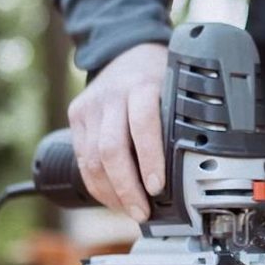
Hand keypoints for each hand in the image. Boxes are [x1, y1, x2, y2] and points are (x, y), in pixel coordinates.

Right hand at [64, 42, 167, 220]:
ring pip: (93, 159)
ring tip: (130, 211)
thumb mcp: (172, 90)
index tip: (158, 187)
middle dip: (127, 187)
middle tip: (143, 212)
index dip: (150, 159)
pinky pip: (82, 159)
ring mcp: (90, 107)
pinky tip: (112, 198)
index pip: (143, 124)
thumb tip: (189, 171)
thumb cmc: (156, 77)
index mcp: (141, 85)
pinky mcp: (76, 116)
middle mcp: (111, 96)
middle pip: (111, 149)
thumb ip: (176, 123)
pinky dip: (97, 185)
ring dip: (111, 193)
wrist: (124, 52)